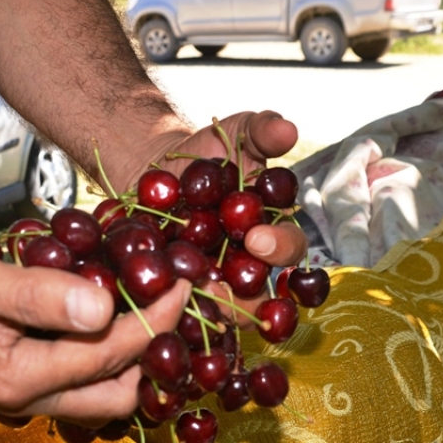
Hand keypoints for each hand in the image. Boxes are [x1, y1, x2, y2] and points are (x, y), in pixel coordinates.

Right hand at [0, 235, 191, 421]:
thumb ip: (39, 295)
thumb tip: (102, 308)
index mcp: (19, 379)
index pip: (110, 355)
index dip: (155, 319)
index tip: (183, 282)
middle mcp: (28, 398)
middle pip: (119, 392)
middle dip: (154, 349)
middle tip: (173, 298)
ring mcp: (28, 394)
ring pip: (104, 390)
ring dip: (134, 352)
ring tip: (150, 300)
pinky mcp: (26, 379)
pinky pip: (83, 376)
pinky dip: (108, 348)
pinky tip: (113, 307)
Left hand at [117, 111, 307, 327]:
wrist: (157, 167)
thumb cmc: (209, 152)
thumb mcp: (238, 133)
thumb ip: (263, 131)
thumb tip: (288, 128)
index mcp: (272, 234)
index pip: (289, 249)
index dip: (280, 248)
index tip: (257, 237)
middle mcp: (247, 268)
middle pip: (257, 296)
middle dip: (245, 298)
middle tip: (220, 284)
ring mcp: (210, 285)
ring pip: (216, 314)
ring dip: (204, 311)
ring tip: (184, 300)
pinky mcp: (175, 293)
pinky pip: (175, 312)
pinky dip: (167, 312)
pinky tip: (153, 305)